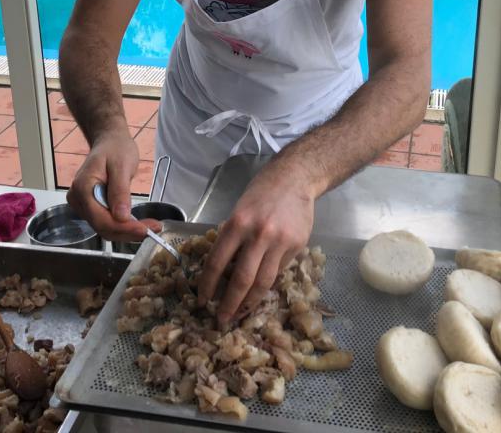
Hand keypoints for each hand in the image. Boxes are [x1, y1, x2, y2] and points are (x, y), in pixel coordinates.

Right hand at [66, 127, 158, 241]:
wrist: (109, 141)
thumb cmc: (115, 148)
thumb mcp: (121, 166)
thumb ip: (120, 192)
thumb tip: (122, 217)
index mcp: (83, 189)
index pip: (102, 219)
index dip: (124, 229)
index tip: (146, 230)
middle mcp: (78, 200)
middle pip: (103, 227)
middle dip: (129, 232)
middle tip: (154, 228)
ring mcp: (83, 205)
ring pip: (105, 228)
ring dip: (127, 231)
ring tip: (150, 226)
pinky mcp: (91, 207)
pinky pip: (106, 222)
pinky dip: (123, 225)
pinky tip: (138, 223)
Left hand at [198, 161, 317, 323]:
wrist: (294, 179)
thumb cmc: (261, 194)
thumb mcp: (239, 211)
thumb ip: (232, 239)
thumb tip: (223, 272)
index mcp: (237, 224)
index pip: (217, 262)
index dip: (208, 285)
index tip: (203, 301)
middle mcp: (258, 234)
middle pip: (241, 279)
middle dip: (229, 304)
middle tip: (221, 321)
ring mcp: (280, 242)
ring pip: (263, 283)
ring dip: (249, 303)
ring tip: (240, 315)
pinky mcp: (297, 246)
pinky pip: (278, 272)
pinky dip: (267, 285)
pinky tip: (259, 293)